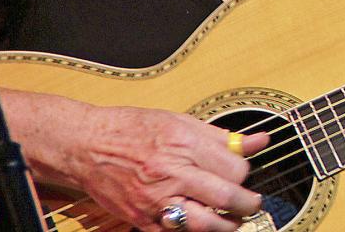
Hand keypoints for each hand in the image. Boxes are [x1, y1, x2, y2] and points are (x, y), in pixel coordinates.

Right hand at [61, 104, 268, 230]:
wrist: (85, 146)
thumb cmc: (132, 130)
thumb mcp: (181, 122)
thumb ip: (222, 137)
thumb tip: (259, 140)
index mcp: (184, 144)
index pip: (234, 168)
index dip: (245, 173)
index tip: (243, 173)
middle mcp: (170, 173)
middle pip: (225, 197)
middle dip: (247, 204)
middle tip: (251, 204)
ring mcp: (154, 200)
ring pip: (204, 225)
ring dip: (226, 226)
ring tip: (232, 219)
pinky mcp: (140, 219)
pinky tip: (201, 225)